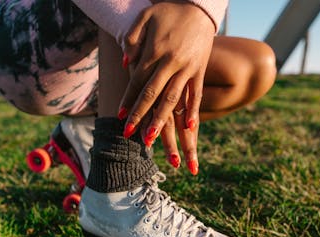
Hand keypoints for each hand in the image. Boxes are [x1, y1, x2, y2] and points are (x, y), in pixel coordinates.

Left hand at [119, 1, 214, 173]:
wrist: (200, 6)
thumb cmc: (168, 12)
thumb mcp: (145, 16)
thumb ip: (132, 38)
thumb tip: (125, 63)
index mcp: (156, 51)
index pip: (138, 81)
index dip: (128, 99)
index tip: (120, 116)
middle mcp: (172, 63)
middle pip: (153, 94)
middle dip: (140, 115)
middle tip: (128, 134)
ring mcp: (188, 68)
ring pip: (173, 98)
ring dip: (161, 120)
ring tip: (150, 139)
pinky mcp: (200, 71)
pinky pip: (196, 94)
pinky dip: (193, 111)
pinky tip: (188, 128)